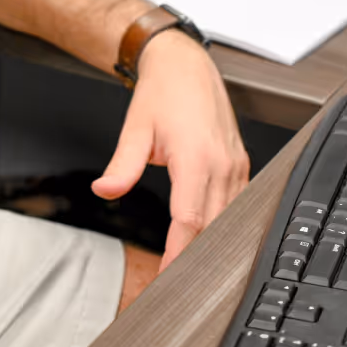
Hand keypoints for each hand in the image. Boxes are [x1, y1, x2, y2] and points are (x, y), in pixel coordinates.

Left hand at [90, 29, 249, 269]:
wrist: (185, 64)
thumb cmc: (162, 92)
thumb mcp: (135, 128)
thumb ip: (122, 165)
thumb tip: (105, 190)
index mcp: (196, 157)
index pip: (189, 220)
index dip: (177, 254)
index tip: (165, 277)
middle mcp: (222, 164)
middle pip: (212, 227)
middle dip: (193, 257)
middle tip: (172, 283)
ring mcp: (236, 165)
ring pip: (228, 220)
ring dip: (210, 244)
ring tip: (188, 268)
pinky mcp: (241, 165)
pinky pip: (236, 205)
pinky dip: (222, 224)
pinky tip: (206, 238)